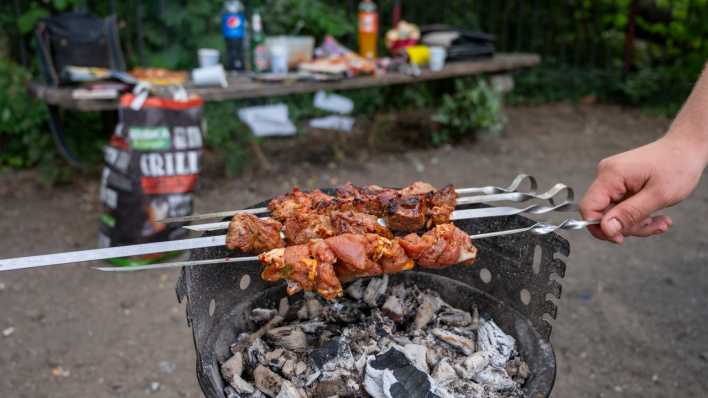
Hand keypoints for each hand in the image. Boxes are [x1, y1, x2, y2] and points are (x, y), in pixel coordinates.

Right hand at [580, 136, 704, 242]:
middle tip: (652, 227)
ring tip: (659, 221)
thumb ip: (629, 214)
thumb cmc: (677, 165)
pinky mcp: (620, 182)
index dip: (600, 227)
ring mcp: (612, 178)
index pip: (588, 207)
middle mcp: (607, 174)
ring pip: (614, 212)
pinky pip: (621, 205)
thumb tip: (606, 229)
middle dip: (627, 226)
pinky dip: (637, 214)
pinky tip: (655, 215)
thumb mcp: (658, 196)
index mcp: (611, 175)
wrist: (686, 148)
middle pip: (602, 213)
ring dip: (636, 223)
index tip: (620, 238)